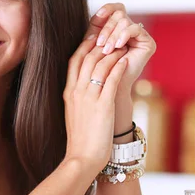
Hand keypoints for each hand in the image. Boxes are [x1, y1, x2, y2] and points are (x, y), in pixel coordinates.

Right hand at [63, 33, 127, 174]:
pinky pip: (111, 80)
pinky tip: (125, 60)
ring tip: (122, 45)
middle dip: (101, 43)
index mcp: (69, 92)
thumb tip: (88, 89)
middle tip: (113, 36)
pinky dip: (118, 67)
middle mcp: (76, 91)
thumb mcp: (75, 114)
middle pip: (87, 57)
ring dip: (112, 52)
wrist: (81, 158)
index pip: (75, 60)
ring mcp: (89, 98)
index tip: (96, 38)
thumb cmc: (81, 140)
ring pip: (99, 65)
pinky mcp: (102, 106)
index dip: (86, 45)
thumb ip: (80, 98)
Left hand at [92, 3, 155, 97]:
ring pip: (125, 21)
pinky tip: (118, 47)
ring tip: (106, 50)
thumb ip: (95, 27)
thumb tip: (98, 13)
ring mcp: (140, 36)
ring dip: (113, 35)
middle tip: (100, 44)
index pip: (115, 8)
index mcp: (118, 27)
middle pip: (119, 14)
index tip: (98, 16)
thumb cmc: (98, 68)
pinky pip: (135, 28)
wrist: (107, 87)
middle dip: (107, 28)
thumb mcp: (93, 43)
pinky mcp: (148, 43)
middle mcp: (130, 29)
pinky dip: (124, 35)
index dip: (107, 9)